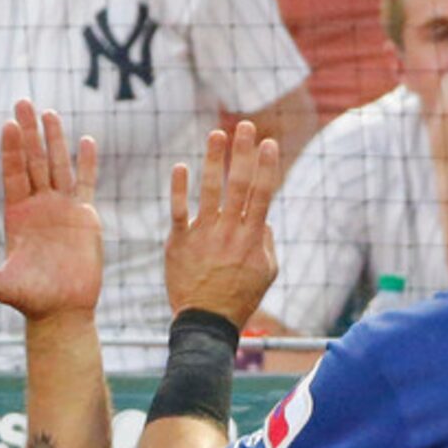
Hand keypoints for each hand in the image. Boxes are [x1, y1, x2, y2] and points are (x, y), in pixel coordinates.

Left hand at [0, 99, 102, 321]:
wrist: (62, 308)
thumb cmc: (31, 298)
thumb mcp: (3, 286)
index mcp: (17, 213)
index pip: (13, 174)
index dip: (12, 150)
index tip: (9, 124)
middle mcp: (38, 205)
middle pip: (33, 161)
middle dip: (29, 132)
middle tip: (23, 101)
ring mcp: (61, 208)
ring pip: (57, 166)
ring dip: (54, 139)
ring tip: (49, 112)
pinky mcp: (84, 217)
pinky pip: (85, 183)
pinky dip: (86, 163)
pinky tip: (86, 141)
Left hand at [165, 120, 280, 329]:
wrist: (206, 321)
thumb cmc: (239, 298)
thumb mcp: (266, 273)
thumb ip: (267, 244)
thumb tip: (265, 219)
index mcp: (252, 237)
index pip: (262, 194)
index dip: (266, 166)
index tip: (269, 142)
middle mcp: (230, 231)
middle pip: (239, 184)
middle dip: (243, 153)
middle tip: (246, 126)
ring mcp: (204, 235)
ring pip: (210, 191)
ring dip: (214, 160)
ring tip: (216, 134)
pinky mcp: (179, 242)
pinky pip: (178, 210)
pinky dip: (179, 189)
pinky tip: (180, 167)